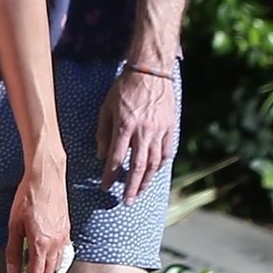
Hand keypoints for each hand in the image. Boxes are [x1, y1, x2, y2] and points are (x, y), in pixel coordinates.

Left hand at [5, 156, 70, 272]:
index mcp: (41, 244)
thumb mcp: (14, 225)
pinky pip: (62, 257)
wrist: (47, 177)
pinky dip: (52, 266)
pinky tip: (42, 263)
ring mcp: (64, 238)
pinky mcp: (67, 232)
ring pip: (56, 269)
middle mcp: (56, 244)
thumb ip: (12, 251)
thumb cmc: (27, 197)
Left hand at [97, 71, 176, 202]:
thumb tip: (102, 156)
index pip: (116, 159)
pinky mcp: (170, 127)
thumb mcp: (107, 107)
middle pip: (138, 167)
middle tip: (127, 201)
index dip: (110, 176)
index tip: (105, 187)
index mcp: (125, 126)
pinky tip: (155, 171)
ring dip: (147, 180)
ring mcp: (159, 130)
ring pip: (155, 163)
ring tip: (140, 191)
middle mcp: (143, 131)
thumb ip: (103, 132)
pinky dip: (161, 164)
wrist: (150, 71)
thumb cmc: (124, 88)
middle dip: (132, 187)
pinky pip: (167, 151)